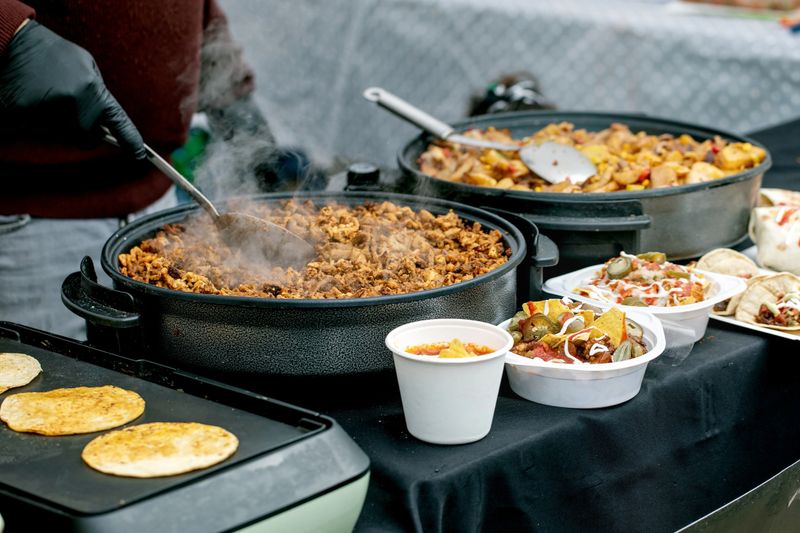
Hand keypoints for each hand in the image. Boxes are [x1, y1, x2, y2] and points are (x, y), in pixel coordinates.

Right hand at [0, 20, 144, 158]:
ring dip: (61, 126)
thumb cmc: (54, 53)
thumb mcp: (87, 65)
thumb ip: (99, 92)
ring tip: (51, 97)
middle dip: (84, 129)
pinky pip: (40, 131)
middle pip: (87, 138)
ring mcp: (52, 116)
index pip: (119, 125)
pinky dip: (39, 121)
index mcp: (94, 94)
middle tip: (71, 106)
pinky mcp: (28, 119)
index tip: (138, 154)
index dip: (131, 141)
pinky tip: (36, 99)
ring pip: (64, 138)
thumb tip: (106, 118)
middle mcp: (77, 109)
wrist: (15, 43)